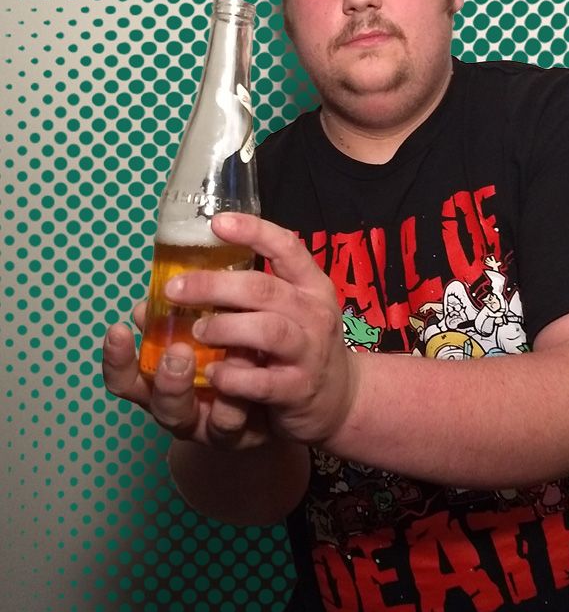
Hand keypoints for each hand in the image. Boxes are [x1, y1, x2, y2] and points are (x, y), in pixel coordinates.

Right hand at [102, 301, 271, 448]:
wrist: (290, 393)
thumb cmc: (245, 352)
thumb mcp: (221, 324)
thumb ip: (192, 308)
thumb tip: (166, 285)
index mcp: (169, 379)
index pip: (127, 376)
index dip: (117, 359)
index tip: (118, 330)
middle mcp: (182, 406)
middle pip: (155, 403)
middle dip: (161, 377)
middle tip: (175, 351)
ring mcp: (208, 425)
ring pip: (186, 418)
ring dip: (191, 390)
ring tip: (206, 364)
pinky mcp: (241, 434)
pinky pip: (229, 425)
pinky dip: (231, 403)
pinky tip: (243, 377)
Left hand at [155, 212, 359, 445]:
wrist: (341, 398)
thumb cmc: (303, 343)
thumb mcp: (292, 308)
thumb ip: (252, 292)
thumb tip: (181, 280)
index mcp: (311, 285)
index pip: (287, 247)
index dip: (254, 231)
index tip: (217, 222)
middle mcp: (315, 312)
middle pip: (265, 289)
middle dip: (215, 285)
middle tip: (175, 288)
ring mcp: (310, 351)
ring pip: (268, 330)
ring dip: (225, 328)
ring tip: (196, 331)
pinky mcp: (299, 388)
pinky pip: (263, 382)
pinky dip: (234, 377)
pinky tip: (213, 374)